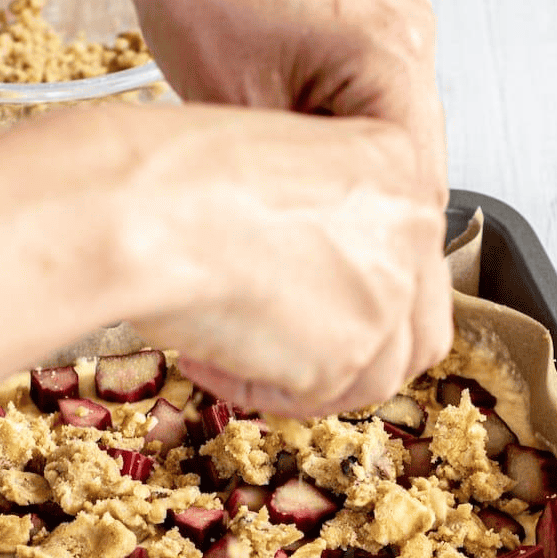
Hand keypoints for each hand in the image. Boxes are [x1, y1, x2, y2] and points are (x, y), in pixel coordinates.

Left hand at [94, 0, 449, 401]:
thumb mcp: (237, 110)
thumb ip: (290, 186)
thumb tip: (302, 266)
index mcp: (395, 51)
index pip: (417, 184)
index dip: (384, 255)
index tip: (354, 300)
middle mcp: (412, 41)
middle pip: (415, 176)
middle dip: (373, 239)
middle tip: (331, 297)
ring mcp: (398, 36)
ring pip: (395, 157)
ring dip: (357, 206)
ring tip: (309, 254)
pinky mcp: (370, 39)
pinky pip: (374, 125)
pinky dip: (342, 169)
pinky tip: (302, 199)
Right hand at [108, 104, 443, 416]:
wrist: (145, 211)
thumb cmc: (176, 175)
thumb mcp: (267, 167)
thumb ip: (315, 216)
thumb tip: (308, 271)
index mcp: (396, 159)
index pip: (410, 247)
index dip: (356, 283)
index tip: (306, 292)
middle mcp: (411, 227)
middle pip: (411, 317)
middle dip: (351, 344)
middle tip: (292, 346)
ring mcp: (387, 297)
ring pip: (376, 372)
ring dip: (308, 375)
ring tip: (234, 351)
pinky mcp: (349, 356)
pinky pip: (315, 398)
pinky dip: (262, 390)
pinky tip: (206, 357)